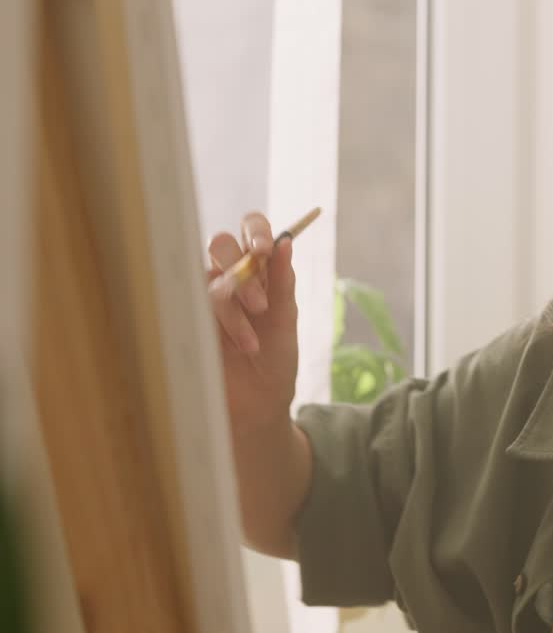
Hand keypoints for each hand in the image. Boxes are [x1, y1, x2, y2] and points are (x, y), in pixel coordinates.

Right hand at [206, 212, 299, 437]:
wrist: (257, 404)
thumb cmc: (275, 360)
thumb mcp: (285, 321)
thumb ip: (282, 283)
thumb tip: (286, 242)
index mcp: (259, 269)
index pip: (251, 228)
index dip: (255, 230)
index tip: (265, 248)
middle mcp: (229, 276)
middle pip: (220, 244)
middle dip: (241, 270)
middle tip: (261, 305)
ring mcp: (204, 296)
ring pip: (207, 277)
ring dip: (232, 307)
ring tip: (251, 343)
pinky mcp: (186, 316)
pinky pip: (191, 302)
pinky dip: (217, 323)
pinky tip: (235, 346)